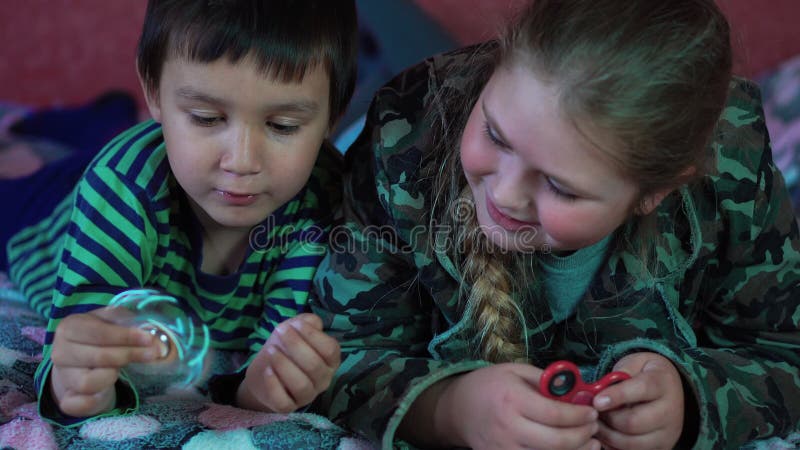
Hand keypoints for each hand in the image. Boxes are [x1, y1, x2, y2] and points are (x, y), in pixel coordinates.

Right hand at [50, 308, 160, 417]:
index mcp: (68, 328)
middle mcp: (60, 353)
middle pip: (98, 357)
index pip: (98, 333)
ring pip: (88, 383)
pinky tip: (109, 390)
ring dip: (111, 376)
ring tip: (121, 369)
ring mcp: (62, 378)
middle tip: (152, 353)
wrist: (81, 364)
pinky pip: (83, 404)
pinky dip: (97, 399)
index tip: (148, 339)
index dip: (126, 336)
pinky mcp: (67, 401)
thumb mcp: (110, 322)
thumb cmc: (100, 338)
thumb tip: (148, 330)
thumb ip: (126, 321)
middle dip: (129, 354)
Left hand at [237, 313, 339, 412]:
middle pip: (315, 365)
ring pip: (301, 385)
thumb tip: (312, 323)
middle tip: (279, 332)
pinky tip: (268, 371)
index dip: (312, 335)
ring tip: (271, 351)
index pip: (330, 349)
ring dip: (284, 365)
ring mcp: (307, 396)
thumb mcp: (296, 329)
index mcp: (330, 361)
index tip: (295, 325)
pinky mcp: (289, 407)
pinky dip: (274, 385)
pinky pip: (284, 401)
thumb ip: (307, 322)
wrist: (266, 371)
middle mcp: (323, 380)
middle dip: (295, 345)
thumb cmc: (286, 348)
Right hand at [438, 363, 600, 449]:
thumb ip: (545, 380)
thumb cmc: (489, 385)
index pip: (554, 414)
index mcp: (512, 399)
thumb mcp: (515, 371)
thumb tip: (577, 391)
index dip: (579, 415)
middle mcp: (508, 427)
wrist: (458, 409)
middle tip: (594, 428)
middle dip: (582, 436)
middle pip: (556, 441)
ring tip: (591, 443)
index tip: (592, 411)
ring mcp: (504, 448)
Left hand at [593, 352, 683, 449]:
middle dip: (607, 418)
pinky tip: (605, 433)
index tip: (597, 400)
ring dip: (607, 434)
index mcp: (663, 383)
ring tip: (596, 422)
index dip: (617, 396)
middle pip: (633, 422)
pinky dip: (613, 445)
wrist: (669, 389)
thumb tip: (594, 391)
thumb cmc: (644, 375)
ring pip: (630, 442)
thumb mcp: (634, 363)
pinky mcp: (661, 448)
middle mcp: (669, 411)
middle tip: (592, 411)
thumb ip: (618, 374)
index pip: (641, 389)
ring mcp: (667, 433)